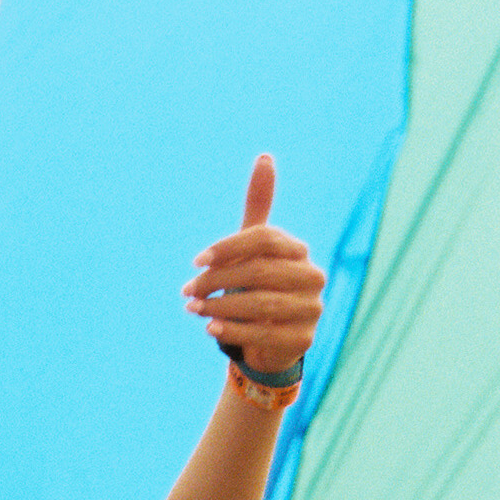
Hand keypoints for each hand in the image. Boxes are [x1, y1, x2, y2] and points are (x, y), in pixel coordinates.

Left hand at [182, 156, 324, 379]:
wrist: (271, 343)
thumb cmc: (259, 288)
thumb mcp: (255, 250)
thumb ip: (258, 208)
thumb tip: (265, 156)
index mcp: (299, 251)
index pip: (265, 239)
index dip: (228, 247)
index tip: (196, 261)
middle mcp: (312, 277)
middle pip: (260, 272)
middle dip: (217, 281)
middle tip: (188, 290)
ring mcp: (311, 309)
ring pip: (261, 304)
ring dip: (220, 306)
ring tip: (192, 308)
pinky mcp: (301, 339)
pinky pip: (263, 333)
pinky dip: (232, 330)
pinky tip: (209, 328)